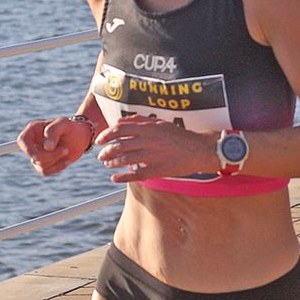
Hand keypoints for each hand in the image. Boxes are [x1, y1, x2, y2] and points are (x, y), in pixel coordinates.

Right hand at [17, 116, 93, 176]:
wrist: (81, 138)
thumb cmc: (71, 127)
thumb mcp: (64, 123)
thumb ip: (53, 131)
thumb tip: (46, 148)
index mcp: (33, 129)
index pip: (22, 141)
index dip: (28, 149)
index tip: (46, 150)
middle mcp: (32, 142)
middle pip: (32, 156)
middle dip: (50, 156)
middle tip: (65, 150)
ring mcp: (37, 154)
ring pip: (39, 165)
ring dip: (56, 160)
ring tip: (66, 151)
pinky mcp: (44, 163)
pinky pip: (45, 172)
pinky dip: (57, 167)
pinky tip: (66, 160)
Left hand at [93, 115, 215, 183]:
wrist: (199, 150)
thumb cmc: (180, 136)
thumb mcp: (160, 123)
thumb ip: (139, 121)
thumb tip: (119, 121)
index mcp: (148, 128)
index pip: (120, 129)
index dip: (106, 135)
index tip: (99, 141)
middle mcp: (149, 140)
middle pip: (120, 145)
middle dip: (107, 151)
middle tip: (101, 156)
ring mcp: (153, 155)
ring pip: (125, 159)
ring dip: (112, 163)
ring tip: (108, 165)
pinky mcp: (158, 169)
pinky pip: (136, 174)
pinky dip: (122, 177)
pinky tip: (115, 178)